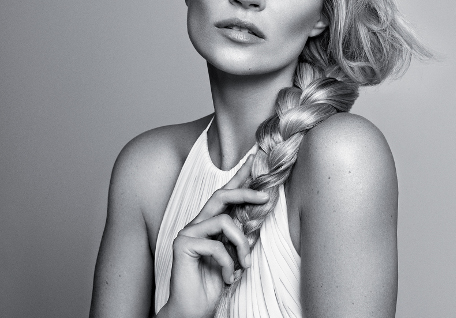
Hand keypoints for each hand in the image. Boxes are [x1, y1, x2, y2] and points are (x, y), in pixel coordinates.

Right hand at [158, 155, 266, 317]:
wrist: (193, 310)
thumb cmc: (214, 283)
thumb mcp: (235, 255)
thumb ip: (241, 235)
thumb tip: (259, 215)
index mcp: (208, 223)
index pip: (224, 194)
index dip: (238, 177)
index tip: (253, 159)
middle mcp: (196, 224)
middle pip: (221, 195)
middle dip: (246, 192)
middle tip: (266, 196)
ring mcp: (187, 233)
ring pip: (224, 222)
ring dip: (241, 244)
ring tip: (243, 265)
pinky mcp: (182, 245)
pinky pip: (215, 245)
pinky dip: (227, 263)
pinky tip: (227, 277)